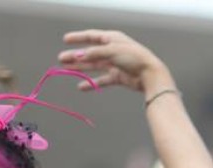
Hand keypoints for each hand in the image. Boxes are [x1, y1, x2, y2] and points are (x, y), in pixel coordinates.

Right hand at [58, 29, 172, 93]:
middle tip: (61, 60)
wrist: (151, 75)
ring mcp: (115, 64)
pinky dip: (92, 83)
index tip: (65, 40)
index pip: (92, 36)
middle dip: (76, 56)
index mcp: (112, 39)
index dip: (78, 38)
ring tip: (66, 70)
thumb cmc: (134, 58)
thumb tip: (79, 55)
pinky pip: (102, 80)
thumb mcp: (112, 51)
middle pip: (90, 53)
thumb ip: (94, 53)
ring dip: (81, 68)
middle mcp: (113, 50)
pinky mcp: (119, 77)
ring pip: (94, 66)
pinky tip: (82, 86)